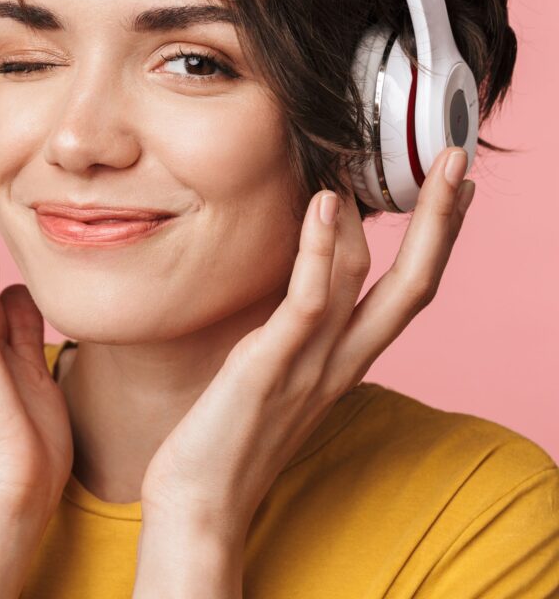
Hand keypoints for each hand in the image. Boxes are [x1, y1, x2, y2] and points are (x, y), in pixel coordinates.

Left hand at [138, 147, 475, 547]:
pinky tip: (325, 205)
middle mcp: (341, 361)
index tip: (454, 191)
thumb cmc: (232, 430)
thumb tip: (297, 277)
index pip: (408, 291)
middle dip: (442, 220)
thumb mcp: (278, 370)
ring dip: (370, 216)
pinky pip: (308, 303)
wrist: (200, 500)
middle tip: (457, 159)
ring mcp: (310, 365)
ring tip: (367, 157)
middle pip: (415, 283)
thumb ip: (297, 329)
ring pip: (364, 280)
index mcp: (346, 360)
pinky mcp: (270, 367)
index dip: (438, 239)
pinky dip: (320, 251)